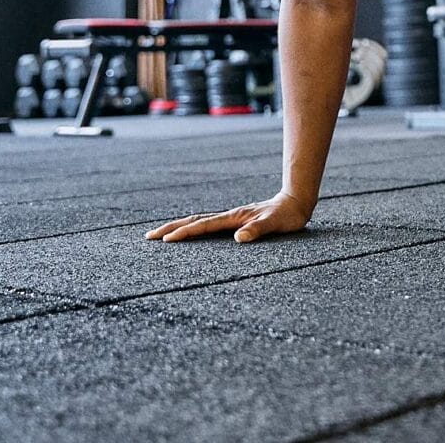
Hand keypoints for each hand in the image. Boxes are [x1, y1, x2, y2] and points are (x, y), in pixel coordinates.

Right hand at [144, 191, 312, 243]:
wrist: (296, 203)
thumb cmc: (287, 216)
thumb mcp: (275, 225)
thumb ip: (258, 230)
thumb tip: (239, 238)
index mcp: (234, 218)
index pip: (203, 226)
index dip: (184, 233)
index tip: (166, 240)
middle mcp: (228, 217)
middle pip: (193, 221)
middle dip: (170, 228)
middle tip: (148, 237)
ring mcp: (230, 218)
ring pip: (197, 222)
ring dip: (177, 227)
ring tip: (159, 235)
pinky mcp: (234, 222)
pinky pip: (207, 225)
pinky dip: (192, 228)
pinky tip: (187, 234)